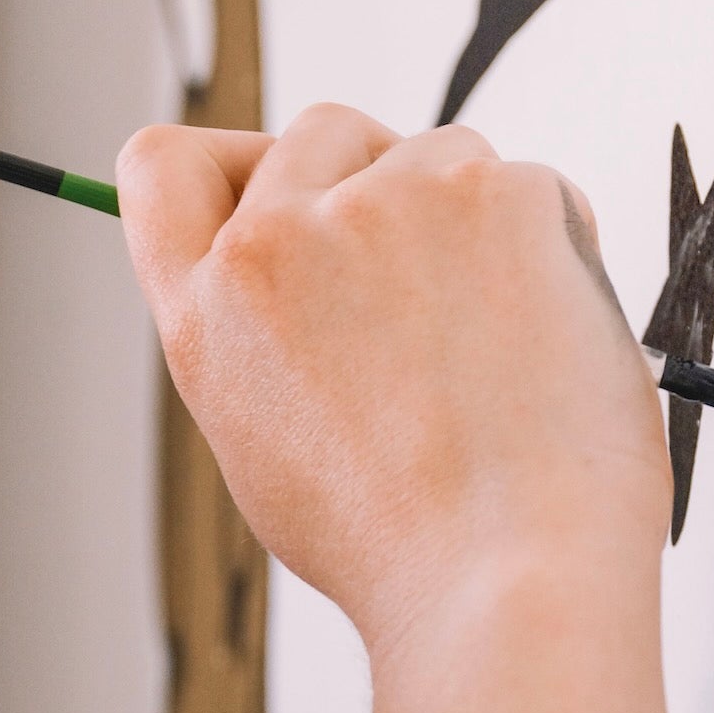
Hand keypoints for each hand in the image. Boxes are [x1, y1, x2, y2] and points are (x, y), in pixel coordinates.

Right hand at [119, 107, 665, 656]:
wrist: (505, 580)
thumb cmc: (404, 542)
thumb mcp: (268, 442)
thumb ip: (266, 330)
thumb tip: (315, 252)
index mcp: (207, 307)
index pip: (162, 162)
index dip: (233, 163)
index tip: (287, 191)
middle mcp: (276, 238)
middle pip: (320, 132)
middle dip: (377, 182)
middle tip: (430, 287)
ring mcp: (383, 203)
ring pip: (437, 152)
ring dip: (471, 220)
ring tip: (490, 348)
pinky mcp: (490, 191)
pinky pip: (532, 184)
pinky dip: (551, 246)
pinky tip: (543, 340)